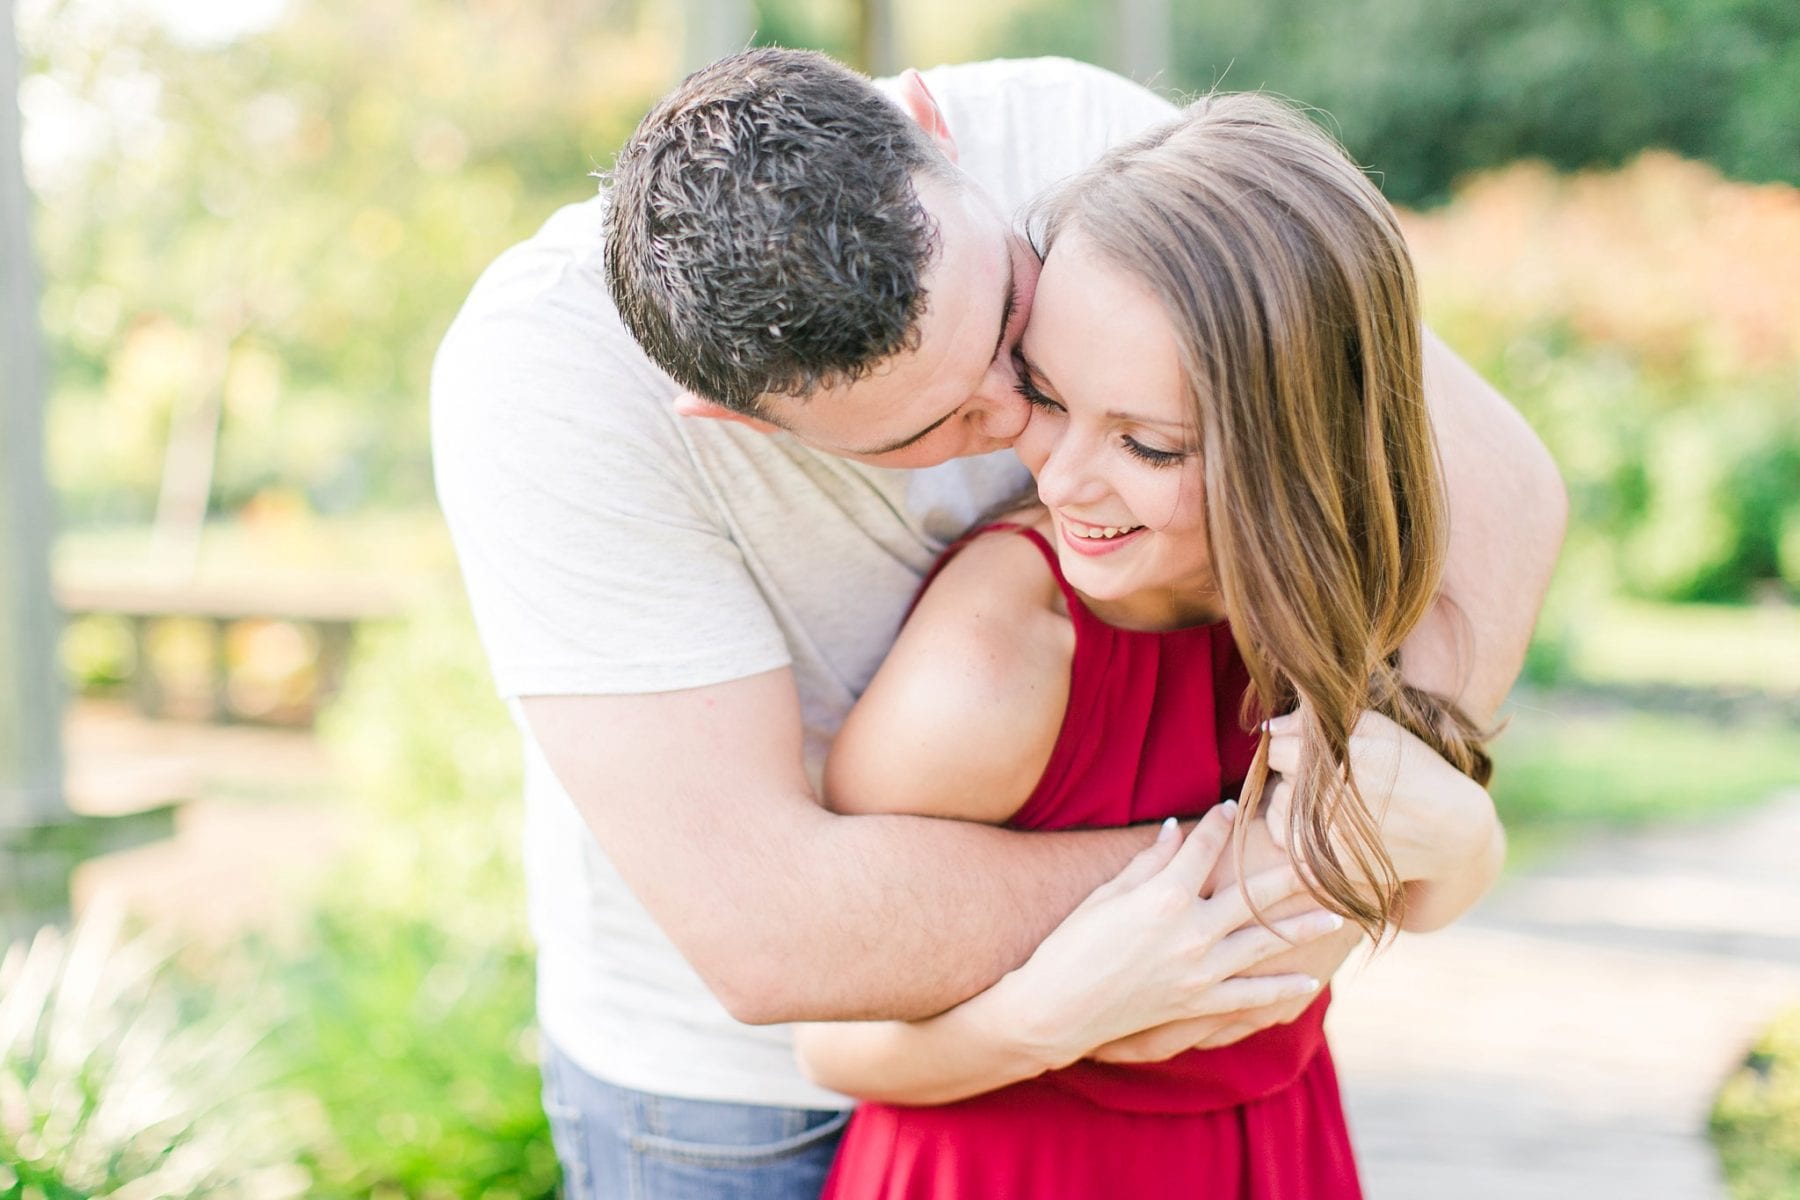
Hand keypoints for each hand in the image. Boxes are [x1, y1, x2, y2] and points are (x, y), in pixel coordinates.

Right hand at [998, 803, 1342, 1070]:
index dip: (1220, 823)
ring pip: (1264, 943)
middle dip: (1291, 871)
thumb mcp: (1105, 896)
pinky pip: (1250, 996)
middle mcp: (1192, 931)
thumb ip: (1147, 864)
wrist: (1057, 1009)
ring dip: (1302, 927)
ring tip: (1335, 913)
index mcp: (1165, 896)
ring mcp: (1200, 971)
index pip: (1204, 847)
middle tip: (1323, 856)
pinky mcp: (1198, 1003)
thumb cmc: (1071, 946)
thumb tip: (1176, 831)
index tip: (1235, 806)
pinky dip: (1281, 989)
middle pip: (1252, 893)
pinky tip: (1309, 981)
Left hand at [1262, 710, 1495, 886]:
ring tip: (1331, 802)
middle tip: (1332, 779)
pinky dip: (1295, 832)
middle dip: (1295, 774)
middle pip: (1277, 779)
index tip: (1317, 753)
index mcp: (1337, 762)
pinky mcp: (1328, 868)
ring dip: (1292, 803)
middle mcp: (1326, 802)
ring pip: (1277, 810)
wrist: (1451, 831)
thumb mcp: (1376, 728)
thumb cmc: (1414, 770)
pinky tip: (1325, 825)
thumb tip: (1269, 727)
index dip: (1295, 746)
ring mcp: (1325, 839)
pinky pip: (1286, 843)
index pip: (1277, 748)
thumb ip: (1315, 722)